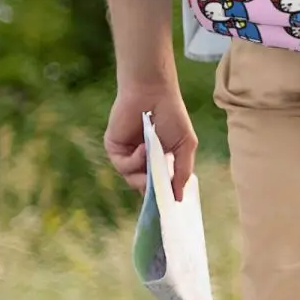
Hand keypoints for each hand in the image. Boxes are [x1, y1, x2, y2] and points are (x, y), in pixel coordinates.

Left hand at [104, 84, 196, 203]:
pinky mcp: (114, 149)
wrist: (153, 93)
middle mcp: (142, 160)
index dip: (162, 195)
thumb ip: (183, 171)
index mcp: (159, 159)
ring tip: (153, 156)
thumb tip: (179, 197)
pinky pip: (123, 166)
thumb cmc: (173, 115)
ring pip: (132, 179)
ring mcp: (128, 155)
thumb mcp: (185, 144)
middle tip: (160, 190)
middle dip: (153, 190)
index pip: (159, 185)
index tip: (168, 206)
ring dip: (144, 173)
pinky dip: (134, 161)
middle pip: (144, 186)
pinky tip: (144, 147)